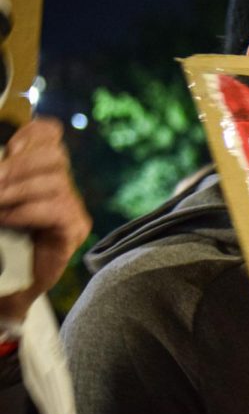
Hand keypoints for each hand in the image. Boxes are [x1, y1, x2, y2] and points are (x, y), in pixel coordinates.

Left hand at [0, 118, 90, 320]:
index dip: (33, 133)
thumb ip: (3, 178)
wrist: (10, 280)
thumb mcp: (1, 199)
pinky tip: (6, 219)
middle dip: (19, 165)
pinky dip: (26, 212)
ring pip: (55, 183)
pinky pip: (56, 210)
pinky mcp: (75, 229)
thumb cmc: (1, 238)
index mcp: (43, 170)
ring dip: (17, 191)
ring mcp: (73, 207)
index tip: (10, 146)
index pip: (51, 134)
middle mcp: (63, 185)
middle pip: (55, 156)